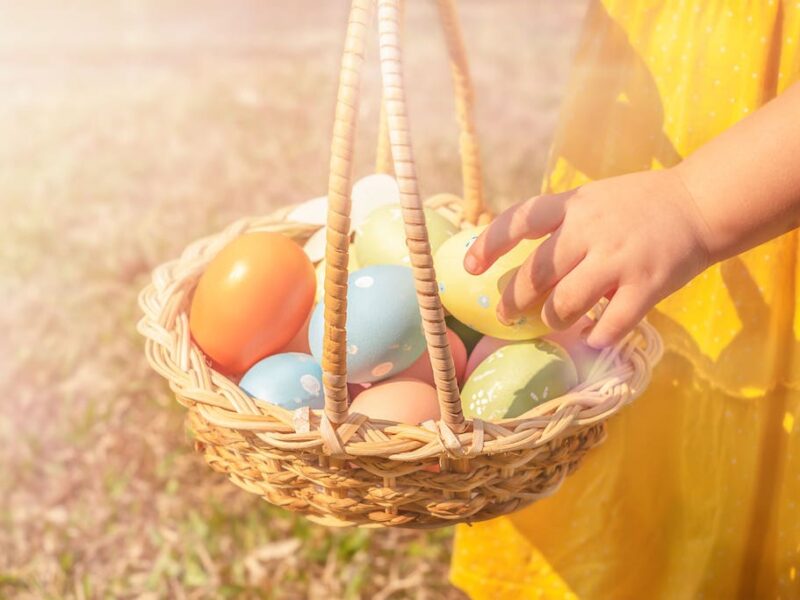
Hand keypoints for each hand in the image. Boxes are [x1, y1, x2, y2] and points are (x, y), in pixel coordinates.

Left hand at [463, 168, 712, 347]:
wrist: (698, 204)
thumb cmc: (636, 205)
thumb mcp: (590, 200)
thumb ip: (558, 224)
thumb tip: (515, 260)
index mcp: (572, 206)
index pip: (519, 220)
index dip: (489, 244)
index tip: (469, 268)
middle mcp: (591, 230)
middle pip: (536, 274)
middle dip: (514, 302)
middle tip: (508, 316)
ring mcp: (619, 258)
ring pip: (566, 304)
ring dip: (553, 320)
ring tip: (554, 323)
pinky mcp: (648, 284)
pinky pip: (612, 323)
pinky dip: (598, 338)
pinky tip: (594, 340)